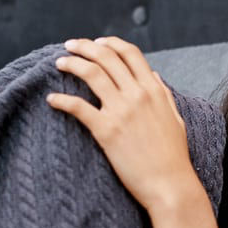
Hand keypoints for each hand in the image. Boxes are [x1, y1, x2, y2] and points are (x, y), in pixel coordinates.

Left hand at [47, 37, 197, 211]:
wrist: (169, 185)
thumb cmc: (174, 156)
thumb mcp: (175, 118)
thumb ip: (163, 94)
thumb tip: (154, 75)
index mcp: (154, 90)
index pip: (130, 53)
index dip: (110, 43)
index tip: (96, 43)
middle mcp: (138, 95)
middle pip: (107, 57)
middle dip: (84, 46)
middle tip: (69, 46)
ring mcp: (122, 111)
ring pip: (91, 73)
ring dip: (71, 63)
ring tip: (59, 63)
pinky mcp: (106, 131)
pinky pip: (78, 107)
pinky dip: (62, 100)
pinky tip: (52, 99)